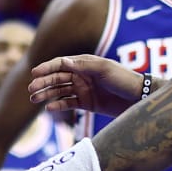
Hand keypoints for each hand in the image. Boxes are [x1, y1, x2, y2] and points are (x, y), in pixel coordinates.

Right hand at [28, 54, 146, 116]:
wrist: (140, 98)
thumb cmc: (124, 79)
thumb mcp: (105, 69)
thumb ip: (84, 66)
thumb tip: (64, 61)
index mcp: (84, 63)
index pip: (60, 64)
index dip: (46, 68)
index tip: (34, 73)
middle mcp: (80, 75)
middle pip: (56, 78)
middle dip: (43, 82)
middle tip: (31, 90)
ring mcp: (82, 89)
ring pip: (59, 91)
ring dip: (46, 94)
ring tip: (34, 99)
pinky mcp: (87, 103)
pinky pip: (68, 103)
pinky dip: (58, 105)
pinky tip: (49, 108)